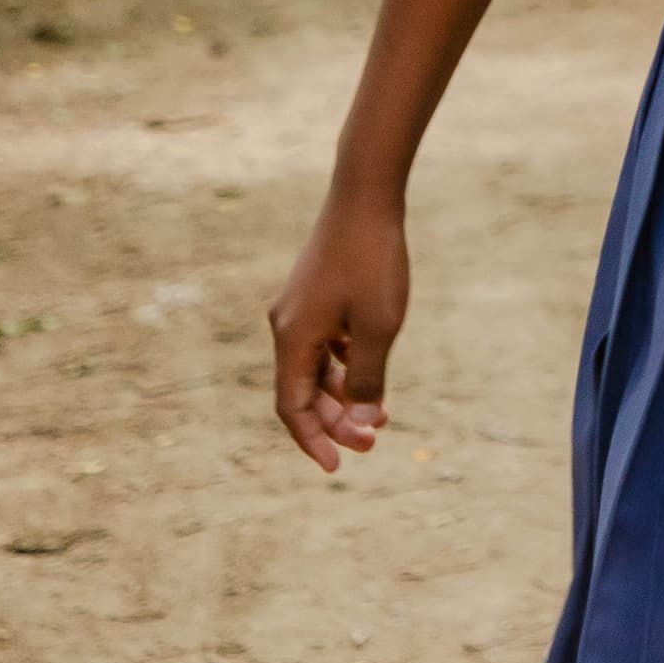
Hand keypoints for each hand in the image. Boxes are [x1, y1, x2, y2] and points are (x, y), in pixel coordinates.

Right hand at [267, 193, 408, 473]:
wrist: (365, 196)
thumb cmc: (373, 260)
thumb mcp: (377, 327)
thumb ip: (367, 378)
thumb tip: (363, 422)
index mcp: (292, 339)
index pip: (292, 408)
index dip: (313, 441)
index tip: (338, 466)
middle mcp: (286, 326)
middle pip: (302, 392)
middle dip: (334, 422)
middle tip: (372, 442)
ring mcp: (299, 308)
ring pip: (314, 368)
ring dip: (340, 395)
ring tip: (376, 415)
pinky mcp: (315, 295)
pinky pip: (323, 344)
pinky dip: (342, 365)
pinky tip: (368, 371)